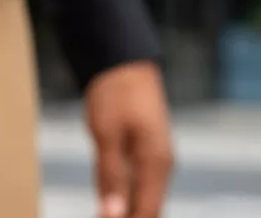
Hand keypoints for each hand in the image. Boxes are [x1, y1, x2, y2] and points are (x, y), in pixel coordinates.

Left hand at [86, 62, 173, 217]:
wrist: (123, 58)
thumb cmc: (115, 92)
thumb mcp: (106, 133)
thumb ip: (111, 177)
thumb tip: (112, 216)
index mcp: (155, 163)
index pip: (147, 213)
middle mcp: (160, 164)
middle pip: (147, 208)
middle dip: (126, 216)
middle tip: (100, 213)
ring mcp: (154, 156)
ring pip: (140, 196)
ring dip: (122, 207)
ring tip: (102, 210)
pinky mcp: (144, 149)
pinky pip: (135, 181)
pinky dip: (121, 191)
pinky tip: (104, 196)